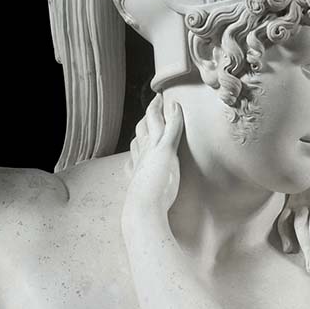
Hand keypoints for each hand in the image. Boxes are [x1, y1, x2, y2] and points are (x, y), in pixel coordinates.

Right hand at [124, 93, 184, 219]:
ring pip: (152, 123)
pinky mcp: (164, 150)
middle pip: (140, 130)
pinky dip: (174, 115)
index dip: (139, 135)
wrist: (142, 209)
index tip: (143, 129)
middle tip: (153, 105)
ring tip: (161, 98)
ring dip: (156, 109)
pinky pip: (171, 127)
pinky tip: (177, 106)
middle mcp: (141, 155)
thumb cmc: (142, 210)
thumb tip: (132, 194)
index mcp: (136, 166)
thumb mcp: (139, 198)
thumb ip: (138, 191)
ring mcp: (151, 150)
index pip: (136, 145)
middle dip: (146, 117)